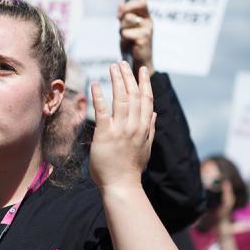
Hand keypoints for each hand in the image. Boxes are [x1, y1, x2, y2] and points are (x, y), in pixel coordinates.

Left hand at [89, 62, 155, 189]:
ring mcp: (120, 130)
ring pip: (120, 99)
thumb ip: (150, 129)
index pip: (146, 100)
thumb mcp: (146, 148)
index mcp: (144, 128)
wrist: (122, 186)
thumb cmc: (131, 169)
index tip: (141, 70)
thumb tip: (154, 114)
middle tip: (122, 63)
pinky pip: (102, 111)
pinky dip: (99, 96)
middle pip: (133, 95)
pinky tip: (96, 83)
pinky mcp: (105, 135)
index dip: (144, 83)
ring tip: (112, 67)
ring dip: (117, 81)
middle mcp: (134, 126)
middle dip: (128, 77)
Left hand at [118, 0, 153, 76]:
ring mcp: (147, 28)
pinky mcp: (144, 38)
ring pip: (126, 21)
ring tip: (127, 38)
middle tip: (118, 17)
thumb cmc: (133, 44)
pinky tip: (130, 45)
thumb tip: (120, 3)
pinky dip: (123, 40)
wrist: (140, 62)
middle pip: (135, 6)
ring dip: (121, 30)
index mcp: (145, 16)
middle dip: (124, 10)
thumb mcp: (127, 28)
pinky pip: (126, 33)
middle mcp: (148, 20)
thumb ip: (124, 17)